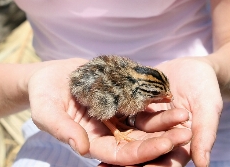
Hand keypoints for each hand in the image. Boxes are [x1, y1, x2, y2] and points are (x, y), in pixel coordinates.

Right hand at [26, 58, 192, 164]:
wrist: (50, 74)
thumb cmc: (43, 94)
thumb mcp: (46, 111)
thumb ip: (62, 129)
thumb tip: (81, 149)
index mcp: (92, 142)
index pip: (121, 155)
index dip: (143, 153)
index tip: (166, 145)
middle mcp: (108, 133)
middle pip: (139, 142)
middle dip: (163, 139)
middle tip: (187, 133)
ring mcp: (116, 116)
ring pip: (144, 124)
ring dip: (165, 122)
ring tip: (185, 115)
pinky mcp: (121, 99)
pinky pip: (141, 103)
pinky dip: (156, 102)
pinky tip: (173, 97)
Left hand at [100, 58, 220, 166]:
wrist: (194, 65)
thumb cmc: (207, 88)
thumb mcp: (209, 109)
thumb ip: (205, 134)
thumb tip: (204, 165)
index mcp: (180, 145)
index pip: (167, 161)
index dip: (154, 166)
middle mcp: (161, 139)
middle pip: (144, 154)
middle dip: (128, 163)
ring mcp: (147, 126)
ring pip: (130, 139)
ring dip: (115, 150)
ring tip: (96, 157)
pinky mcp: (136, 110)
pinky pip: (123, 118)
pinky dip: (111, 123)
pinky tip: (93, 126)